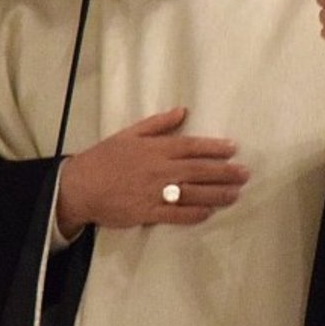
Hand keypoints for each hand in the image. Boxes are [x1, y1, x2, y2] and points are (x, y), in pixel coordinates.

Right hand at [55, 107, 248, 233]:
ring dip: (216, 194)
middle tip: (245, 174)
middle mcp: (158, 170)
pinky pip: (175, 215)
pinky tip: (210, 212)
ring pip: (192, 193)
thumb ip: (158, 123)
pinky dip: (194, 214)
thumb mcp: (129, 133)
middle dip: (224, 172)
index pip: (191, 147)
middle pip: (198, 171)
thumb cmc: (105, 157)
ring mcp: (154, 193)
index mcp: (155, 149)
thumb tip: (183, 111)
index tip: (233, 149)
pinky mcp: (147, 213)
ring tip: (236, 194)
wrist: (79, 186)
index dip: (214, 148)